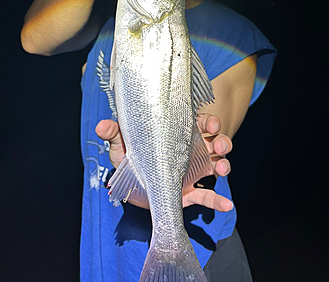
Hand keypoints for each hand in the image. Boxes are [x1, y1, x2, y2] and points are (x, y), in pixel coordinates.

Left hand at [95, 115, 232, 211]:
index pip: (198, 123)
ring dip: (224, 165)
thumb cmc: (131, 159)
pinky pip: (208, 196)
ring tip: (223, 170)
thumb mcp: (123, 145)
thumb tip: (101, 126)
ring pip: (217, 164)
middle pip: (213, 141)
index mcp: (178, 134)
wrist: (133, 187)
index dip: (208, 122)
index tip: (211, 124)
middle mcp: (190, 150)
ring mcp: (194, 171)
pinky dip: (218, 201)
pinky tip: (227, 205)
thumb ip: (115, 134)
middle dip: (222, 141)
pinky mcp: (191, 193)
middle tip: (220, 146)